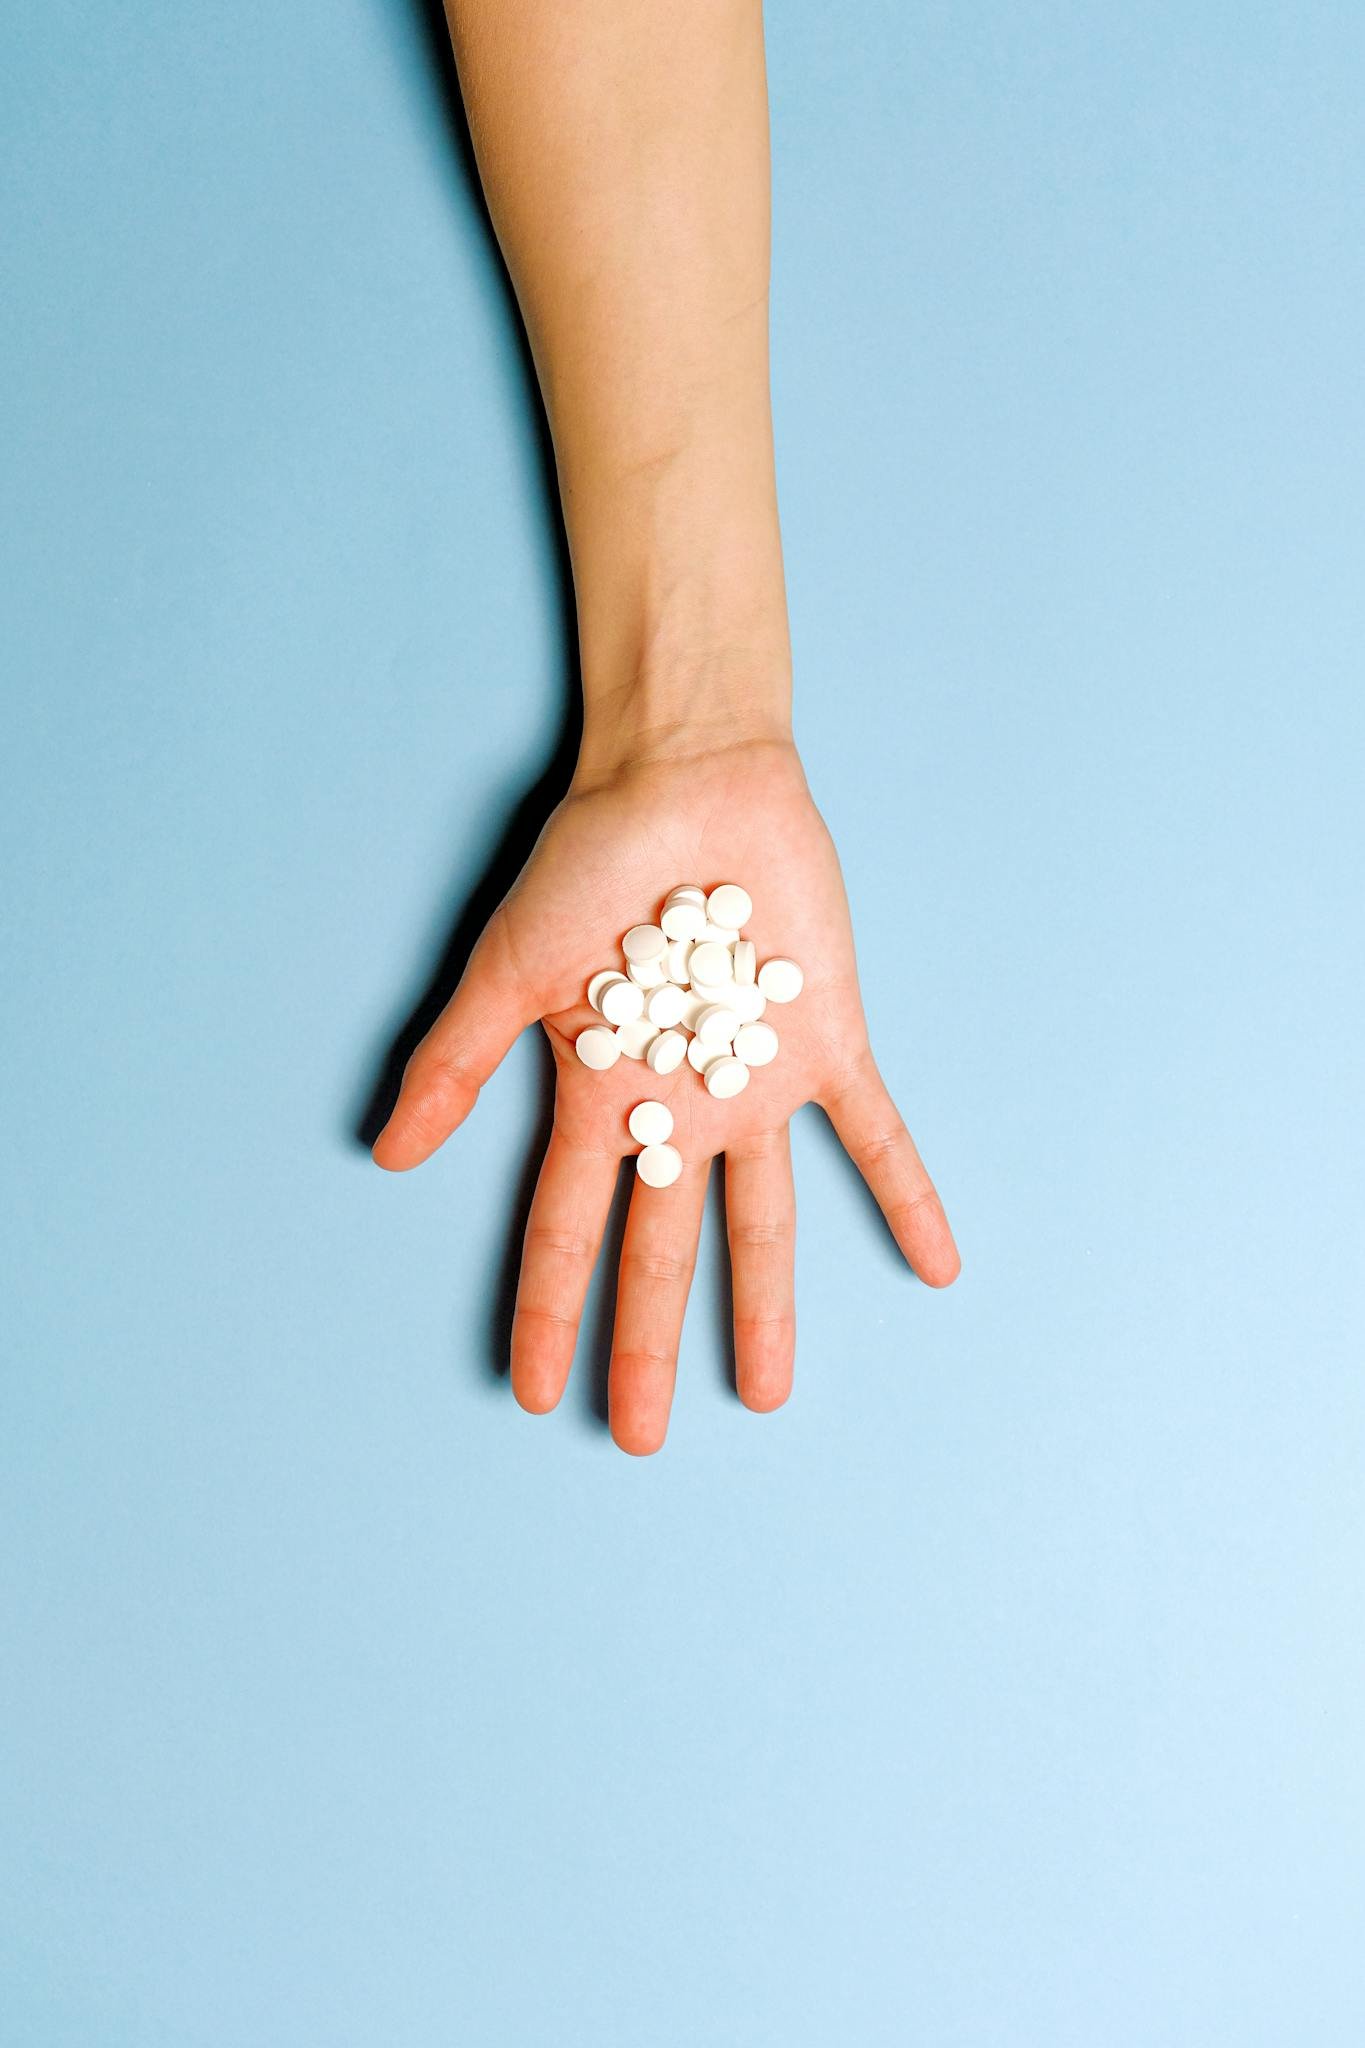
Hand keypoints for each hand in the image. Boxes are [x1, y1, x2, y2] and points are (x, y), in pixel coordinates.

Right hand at [373, 735, 958, 1453]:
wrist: (684, 781)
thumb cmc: (587, 863)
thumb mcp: (506, 968)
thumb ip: (455, 1062)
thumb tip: (384, 1155)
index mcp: (599, 1098)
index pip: (567, 1229)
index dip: (550, 1312)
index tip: (532, 1392)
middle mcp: (679, 1110)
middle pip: (660, 1249)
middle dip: (647, 1343)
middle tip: (640, 1441)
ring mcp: (755, 1085)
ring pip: (762, 1219)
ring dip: (764, 1306)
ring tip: (767, 1394)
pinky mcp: (825, 1042)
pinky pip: (875, 1132)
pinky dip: (906, 1193)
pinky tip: (937, 1267)